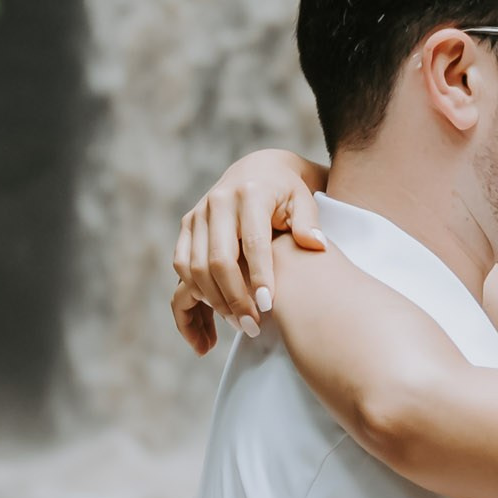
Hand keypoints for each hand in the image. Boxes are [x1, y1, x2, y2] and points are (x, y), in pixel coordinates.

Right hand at [169, 149, 328, 354]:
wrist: (257, 171)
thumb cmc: (287, 192)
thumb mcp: (304, 200)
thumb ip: (309, 223)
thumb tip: (315, 245)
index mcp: (250, 194)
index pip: (252, 242)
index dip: (258, 276)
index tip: (267, 306)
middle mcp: (218, 202)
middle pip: (218, 260)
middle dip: (234, 297)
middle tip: (252, 326)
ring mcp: (198, 214)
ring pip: (195, 267)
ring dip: (214, 300)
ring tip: (238, 323)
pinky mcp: (187, 226)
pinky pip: (182, 264)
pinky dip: (195, 291)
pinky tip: (216, 310)